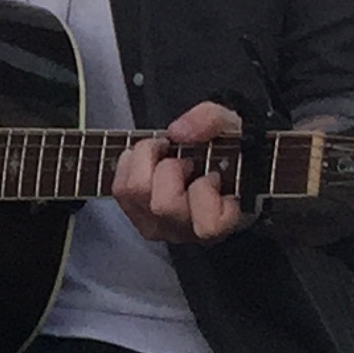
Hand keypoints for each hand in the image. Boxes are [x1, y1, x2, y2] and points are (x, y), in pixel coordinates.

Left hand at [113, 100, 250, 244]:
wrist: (214, 161)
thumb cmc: (230, 152)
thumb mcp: (234, 127)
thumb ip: (213, 121)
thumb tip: (178, 133)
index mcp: (224, 220)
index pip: (208, 226)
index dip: (205, 192)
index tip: (213, 175)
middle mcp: (189, 230)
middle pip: (163, 205)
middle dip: (170, 167)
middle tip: (183, 159)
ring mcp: (160, 226)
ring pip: (135, 194)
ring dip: (145, 160)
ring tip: (164, 153)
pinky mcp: (136, 216)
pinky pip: (120, 189)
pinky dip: (130, 163)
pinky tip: (148, 159)